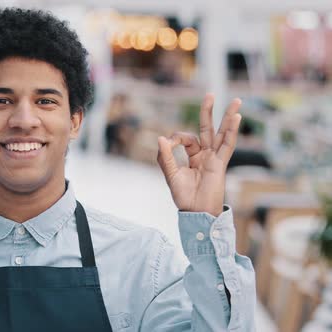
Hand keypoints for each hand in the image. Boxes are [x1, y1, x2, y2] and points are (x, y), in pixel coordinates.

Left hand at [157, 94, 241, 216]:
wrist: (196, 212)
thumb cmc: (184, 196)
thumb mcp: (171, 174)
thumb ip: (166, 157)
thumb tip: (161, 138)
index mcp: (193, 156)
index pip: (186, 138)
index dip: (176, 137)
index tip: (168, 143)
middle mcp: (205, 154)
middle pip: (207, 128)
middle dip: (208, 112)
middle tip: (210, 94)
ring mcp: (214, 158)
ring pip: (221, 133)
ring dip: (228, 117)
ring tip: (237, 101)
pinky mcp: (220, 164)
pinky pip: (227, 145)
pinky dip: (231, 131)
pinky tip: (236, 118)